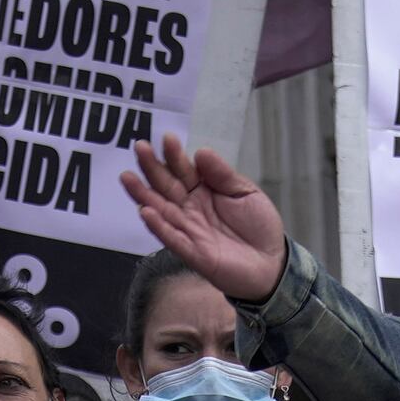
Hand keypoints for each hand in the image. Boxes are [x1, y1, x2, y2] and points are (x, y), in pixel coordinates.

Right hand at [116, 136, 282, 299]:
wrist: (272, 262)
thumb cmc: (258, 226)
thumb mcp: (245, 192)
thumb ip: (222, 175)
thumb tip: (200, 152)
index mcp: (203, 191)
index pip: (183, 170)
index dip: (175, 156)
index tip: (167, 139)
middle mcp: (190, 209)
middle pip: (166, 187)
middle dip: (152, 168)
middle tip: (140, 148)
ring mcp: (189, 231)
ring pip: (161, 211)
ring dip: (144, 195)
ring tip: (127, 178)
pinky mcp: (193, 253)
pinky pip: (172, 239)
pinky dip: (159, 226)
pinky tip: (146, 212)